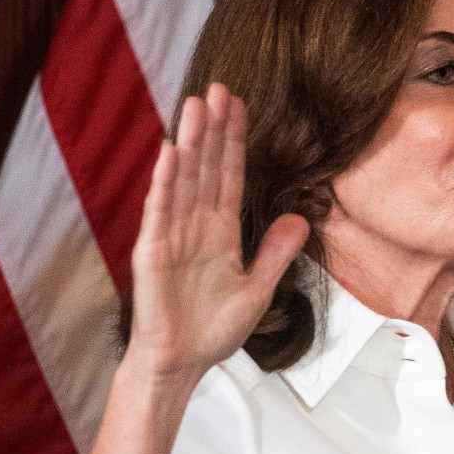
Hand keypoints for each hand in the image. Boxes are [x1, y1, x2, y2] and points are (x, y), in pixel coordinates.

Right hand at [126, 82, 308, 379]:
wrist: (182, 366)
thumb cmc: (213, 330)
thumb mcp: (258, 289)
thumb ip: (277, 252)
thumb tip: (301, 217)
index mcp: (221, 232)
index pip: (229, 176)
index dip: (234, 141)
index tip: (239, 105)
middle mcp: (196, 226)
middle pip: (207, 168)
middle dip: (213, 128)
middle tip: (219, 87)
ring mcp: (172, 235)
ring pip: (183, 180)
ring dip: (189, 143)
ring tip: (195, 104)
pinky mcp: (152, 253)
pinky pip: (160, 212)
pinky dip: (165, 183)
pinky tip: (170, 153)